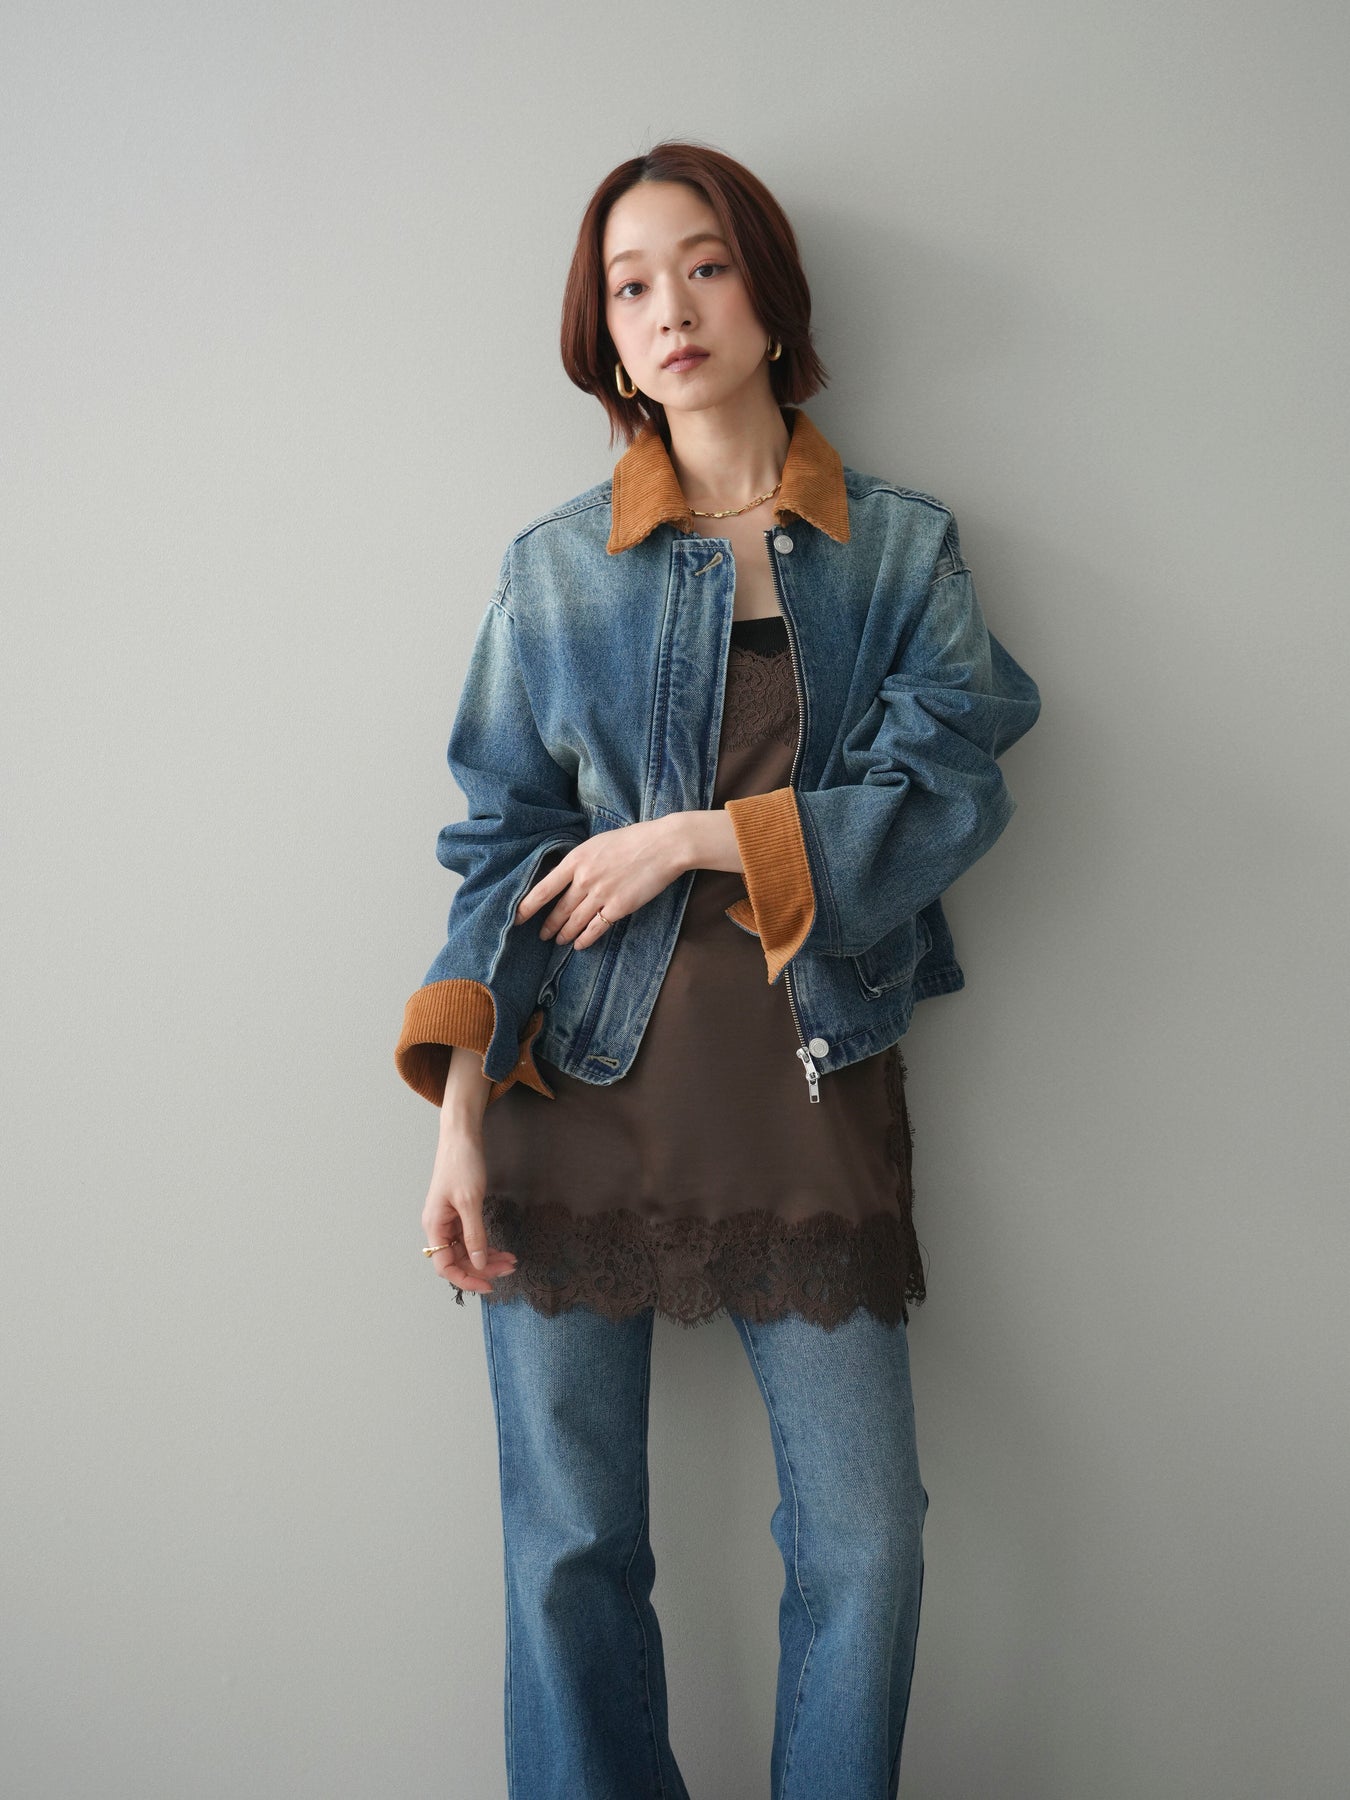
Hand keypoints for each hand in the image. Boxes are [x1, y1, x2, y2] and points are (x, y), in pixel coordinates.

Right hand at [422, 1117, 518, 1298]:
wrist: (462, 1136)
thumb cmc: (461, 1164)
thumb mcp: (470, 1201)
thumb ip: (474, 1234)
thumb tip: (479, 1262)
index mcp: (434, 1226)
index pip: (445, 1266)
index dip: (466, 1279)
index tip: (489, 1285)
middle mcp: (439, 1226)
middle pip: (459, 1260)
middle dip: (483, 1267)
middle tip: (510, 1269)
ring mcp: (449, 1220)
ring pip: (467, 1250)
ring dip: (487, 1258)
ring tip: (511, 1260)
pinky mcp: (459, 1213)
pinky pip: (471, 1237)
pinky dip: (486, 1245)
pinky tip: (501, 1249)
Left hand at [516, 816, 685, 949]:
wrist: (663, 845)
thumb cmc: (633, 840)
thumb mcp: (598, 843)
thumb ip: (581, 860)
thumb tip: (567, 875)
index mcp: (576, 860)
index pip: (543, 888)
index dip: (527, 906)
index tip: (517, 917)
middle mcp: (584, 879)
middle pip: (559, 909)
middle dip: (548, 925)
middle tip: (541, 935)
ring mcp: (601, 895)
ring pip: (575, 921)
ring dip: (564, 934)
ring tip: (558, 941)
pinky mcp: (618, 907)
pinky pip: (595, 929)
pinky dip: (585, 939)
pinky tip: (579, 944)